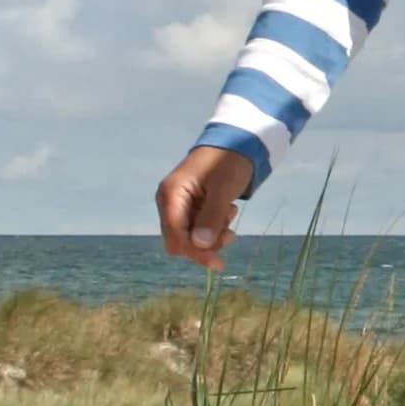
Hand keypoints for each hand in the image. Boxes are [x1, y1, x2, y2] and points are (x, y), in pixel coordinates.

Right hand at [155, 145, 253, 269]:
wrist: (236, 144)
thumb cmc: (228, 162)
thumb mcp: (222, 189)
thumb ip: (211, 217)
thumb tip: (201, 246)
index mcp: (171, 195)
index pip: (175, 235)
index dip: (195, 251)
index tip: (218, 262)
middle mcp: (168, 202)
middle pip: (179, 240)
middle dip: (204, 245)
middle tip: (230, 235)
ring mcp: (177, 205)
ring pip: (189, 237)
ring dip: (211, 235)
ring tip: (229, 215)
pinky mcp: (188, 206)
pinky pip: (196, 228)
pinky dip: (212, 227)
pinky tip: (226, 212)